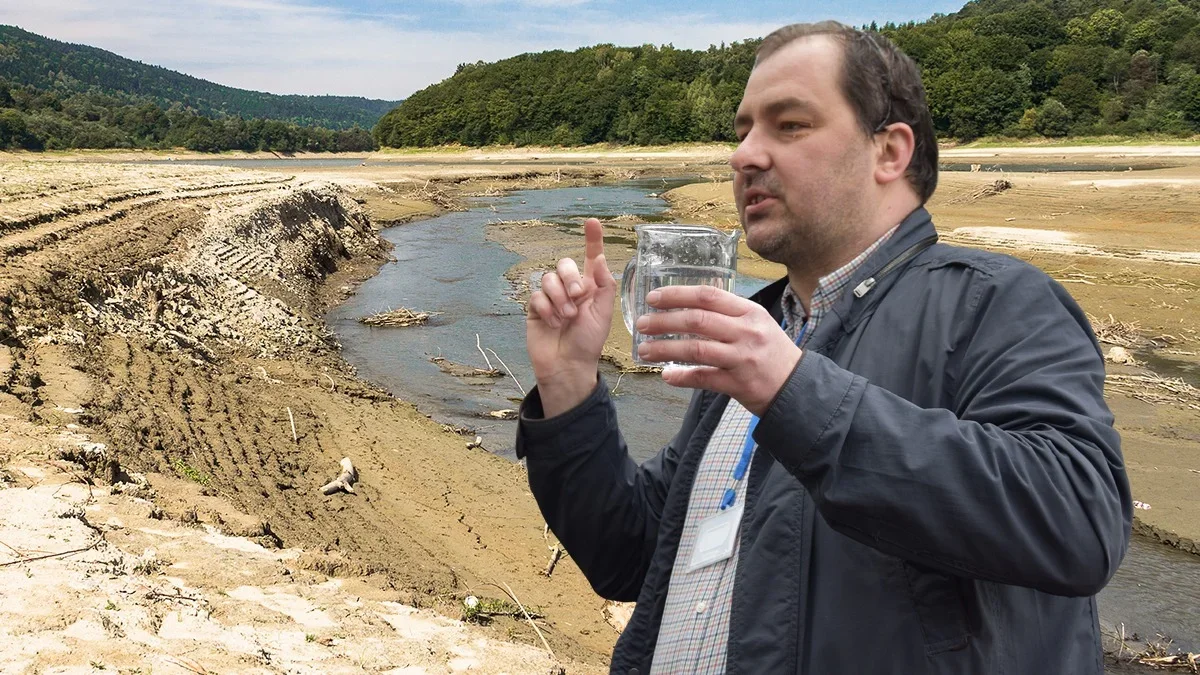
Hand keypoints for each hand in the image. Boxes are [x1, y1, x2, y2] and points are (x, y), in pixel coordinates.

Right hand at [526, 218, 616, 416]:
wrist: (567, 365)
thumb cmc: (588, 342)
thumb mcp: (603, 314)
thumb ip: (603, 285)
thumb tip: (600, 259)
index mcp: (590, 287)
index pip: (590, 257)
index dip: (591, 239)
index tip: (591, 222)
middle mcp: (570, 288)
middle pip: (564, 264)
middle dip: (570, 277)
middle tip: (578, 296)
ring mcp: (551, 297)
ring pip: (548, 279)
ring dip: (559, 298)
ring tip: (566, 318)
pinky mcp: (536, 308)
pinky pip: (536, 296)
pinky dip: (546, 309)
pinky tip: (553, 323)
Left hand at [635, 285, 801, 415]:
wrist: (798, 388)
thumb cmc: (773, 353)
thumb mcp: (758, 324)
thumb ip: (728, 315)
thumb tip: (688, 308)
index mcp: (750, 313)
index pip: (708, 296)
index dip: (677, 294)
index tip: (653, 297)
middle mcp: (747, 332)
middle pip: (697, 321)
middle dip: (664, 321)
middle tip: (642, 324)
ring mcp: (743, 359)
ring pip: (696, 349)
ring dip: (665, 349)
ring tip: (644, 350)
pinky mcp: (739, 384)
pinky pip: (703, 378)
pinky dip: (682, 377)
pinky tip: (667, 375)